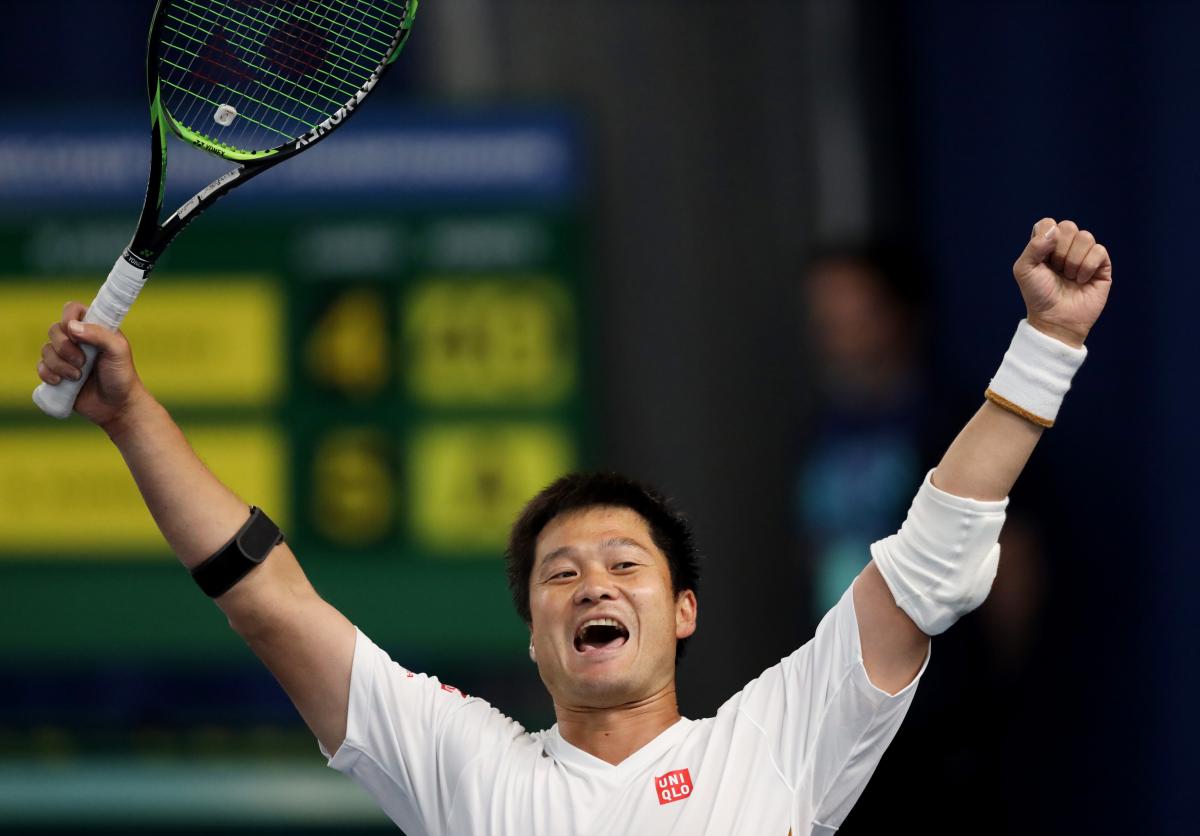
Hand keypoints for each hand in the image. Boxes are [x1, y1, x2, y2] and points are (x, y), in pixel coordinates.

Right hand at [37, 301, 147, 429]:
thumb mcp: (118, 351)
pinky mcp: (57, 373)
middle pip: (54, 330)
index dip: (68, 317)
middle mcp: (78, 339)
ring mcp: (66, 356)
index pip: (72, 309)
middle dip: (64, 347)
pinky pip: (41, 367)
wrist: (117, 406)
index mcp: (94, 328)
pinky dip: (48, 374)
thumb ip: (100, 335)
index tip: (76, 334)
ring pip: (46, 350)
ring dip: (59, 365)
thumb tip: (71, 327)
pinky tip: (61, 383)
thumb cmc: (122, 376)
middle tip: (83, 362)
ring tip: (78, 377)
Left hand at [1012, 218, 1111, 347]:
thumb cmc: (1038, 295)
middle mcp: (1066, 246)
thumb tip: (1054, 230)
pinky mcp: (1102, 265)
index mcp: (1046, 244)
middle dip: (1059, 251)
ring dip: (1073, 260)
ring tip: (1068, 277)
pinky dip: (1087, 267)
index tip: (1041, 259)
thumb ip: (1034, 246)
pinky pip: (1099, 250)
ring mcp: (1085, 254)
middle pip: (1068, 226)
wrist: (1055, 319)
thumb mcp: (1024, 270)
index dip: (1045, 239)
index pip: (1048, 223)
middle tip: (1056, 270)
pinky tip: (1081, 280)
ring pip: (1085, 236)